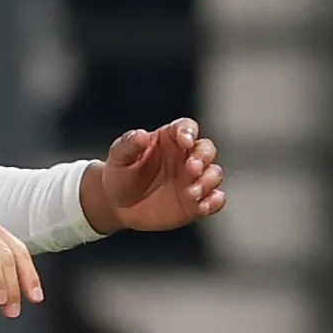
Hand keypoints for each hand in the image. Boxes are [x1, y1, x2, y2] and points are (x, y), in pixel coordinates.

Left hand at [82, 118, 225, 233]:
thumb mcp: (118, 156)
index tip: (184, 141)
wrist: (117, 204)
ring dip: (208, 181)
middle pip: (207, 149)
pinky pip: (215, 200)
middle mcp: (185, 157)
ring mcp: (193, 180)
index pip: (187, 127)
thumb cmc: (119, 173)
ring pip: (214, 174)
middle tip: (192, 168)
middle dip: (204, 157)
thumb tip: (141, 135)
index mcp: (169, 140)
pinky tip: (203, 204)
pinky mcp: (196, 202)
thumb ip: (129, 144)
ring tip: (190, 191)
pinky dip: (214, 201)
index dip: (189, 131)